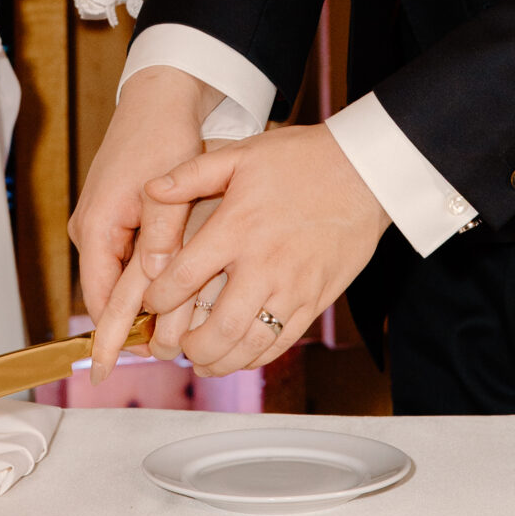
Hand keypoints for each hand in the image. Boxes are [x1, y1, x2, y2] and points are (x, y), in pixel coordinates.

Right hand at [70, 67, 205, 379]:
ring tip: (171, 331)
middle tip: (161, 353)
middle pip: (108, 293)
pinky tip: (171, 291)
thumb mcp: (166, 190)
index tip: (119, 366)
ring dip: (142, 301)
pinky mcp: (115, 216)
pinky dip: (146, 277)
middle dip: (133, 323)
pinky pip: (126, 258)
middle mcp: (92, 230)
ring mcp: (102, 223)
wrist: (157, 100)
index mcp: (97, 227)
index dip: (113, 335)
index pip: (100, 298)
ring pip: (119, 277)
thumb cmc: (161, 137)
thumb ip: (160, 237)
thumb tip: (154, 282)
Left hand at [139, 126, 389, 376]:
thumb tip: (150, 188)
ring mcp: (293, 287)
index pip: (184, 277)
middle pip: (217, 327)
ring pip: (249, 344)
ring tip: (202, 360)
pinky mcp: (316, 300)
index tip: (151, 302)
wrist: (364, 172)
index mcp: (237, 227)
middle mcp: (264, 264)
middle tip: (175, 345)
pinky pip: (282, 342)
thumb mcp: (241, 154)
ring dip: (220, 361)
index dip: (159, 298)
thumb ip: (191, 173)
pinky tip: (240, 355)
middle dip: (189, 346)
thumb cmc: (301, 159)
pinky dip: (256, 357)